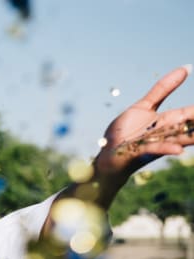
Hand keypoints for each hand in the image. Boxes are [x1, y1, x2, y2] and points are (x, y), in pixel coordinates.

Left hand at [96, 64, 193, 180]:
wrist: (109, 154)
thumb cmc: (125, 131)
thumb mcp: (143, 106)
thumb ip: (162, 89)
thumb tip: (187, 67)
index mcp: (168, 121)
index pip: (190, 113)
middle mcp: (166, 133)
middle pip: (189, 127)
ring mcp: (155, 143)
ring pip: (178, 140)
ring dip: (192, 138)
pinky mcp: (142, 151)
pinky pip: (156, 150)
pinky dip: (167, 149)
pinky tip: (179, 150)